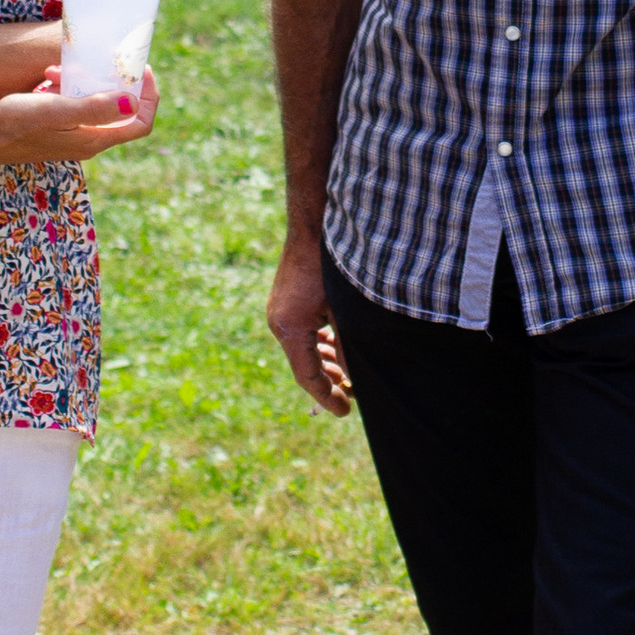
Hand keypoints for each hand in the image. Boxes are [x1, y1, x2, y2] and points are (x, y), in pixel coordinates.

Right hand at [0, 68, 158, 167]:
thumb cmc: (18, 122)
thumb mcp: (57, 109)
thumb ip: (95, 107)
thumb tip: (133, 101)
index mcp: (95, 139)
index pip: (141, 123)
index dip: (149, 97)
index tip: (139, 70)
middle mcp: (90, 141)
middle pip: (123, 111)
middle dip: (116, 82)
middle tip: (102, 61)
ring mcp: (74, 136)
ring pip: (97, 104)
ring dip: (88, 82)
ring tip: (62, 69)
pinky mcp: (60, 128)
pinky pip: (77, 104)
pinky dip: (71, 88)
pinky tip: (50, 76)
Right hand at [265, 235, 354, 415]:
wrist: (317, 222)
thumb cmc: (336, 264)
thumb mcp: (348, 312)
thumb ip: (350, 348)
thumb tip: (355, 377)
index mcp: (291, 329)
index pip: (308, 377)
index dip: (327, 397)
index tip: (346, 412)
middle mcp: (279, 322)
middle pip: (305, 365)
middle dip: (329, 382)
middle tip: (353, 396)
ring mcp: (281, 310)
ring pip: (304, 348)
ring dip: (326, 363)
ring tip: (348, 376)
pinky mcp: (286, 299)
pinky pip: (303, 332)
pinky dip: (320, 344)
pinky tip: (338, 348)